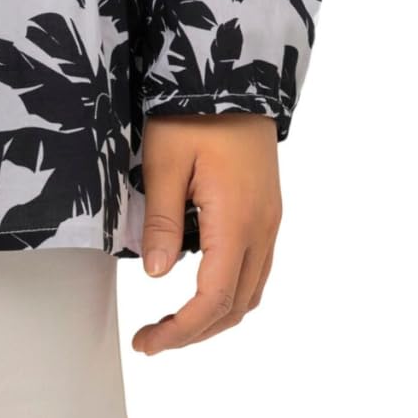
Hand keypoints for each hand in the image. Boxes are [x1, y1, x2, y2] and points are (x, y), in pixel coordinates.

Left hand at [130, 113, 281, 355]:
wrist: (236, 75)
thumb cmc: (196, 111)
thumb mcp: (164, 159)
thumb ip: (162, 220)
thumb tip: (158, 276)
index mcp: (237, 221)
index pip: (213, 299)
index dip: (181, 330)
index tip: (148, 343)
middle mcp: (262, 229)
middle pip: (236, 306)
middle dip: (195, 332)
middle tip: (153, 339)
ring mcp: (269, 221)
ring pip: (250, 291)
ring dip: (214, 315)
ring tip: (172, 321)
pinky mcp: (266, 211)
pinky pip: (255, 268)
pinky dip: (228, 290)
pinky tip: (198, 284)